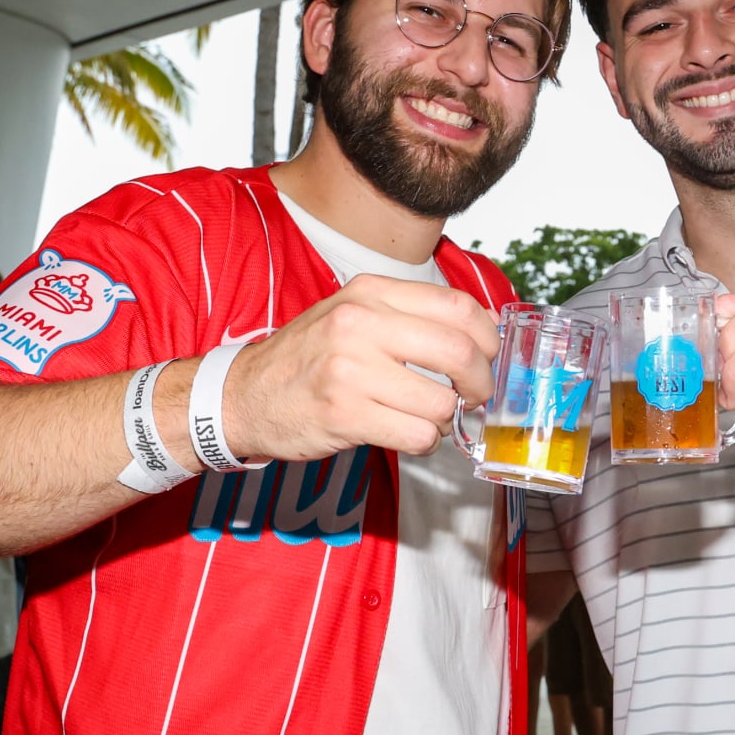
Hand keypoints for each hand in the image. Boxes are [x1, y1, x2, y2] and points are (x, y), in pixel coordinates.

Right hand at [223, 276, 500, 460]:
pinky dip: (424, 441)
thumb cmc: (309, 358)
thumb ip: (412, 315)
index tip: (489, 359)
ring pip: (441, 402)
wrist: (244, 395)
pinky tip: (407, 434)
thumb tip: (484, 328)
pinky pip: (417, 434)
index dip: (488, 339)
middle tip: (476, 396)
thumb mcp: (354, 315)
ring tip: (427, 418)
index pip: (458, 307)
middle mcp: (360, 324)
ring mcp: (350, 370)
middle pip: (459, 352)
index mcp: (370, 292)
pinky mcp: (344, 414)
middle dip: (481, 383)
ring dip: (446, 419)